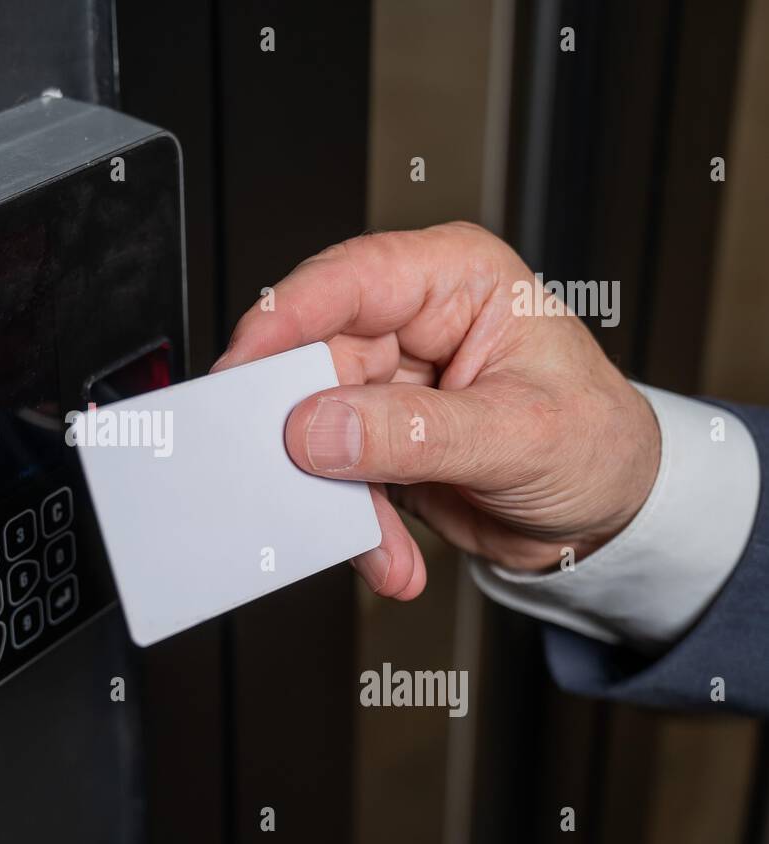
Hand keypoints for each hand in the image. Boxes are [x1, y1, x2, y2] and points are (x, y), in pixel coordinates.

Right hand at [211, 222, 660, 600]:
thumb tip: (319, 429)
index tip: (241, 372)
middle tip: (289, 477)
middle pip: (313, 361)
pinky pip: (332, 479)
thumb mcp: (520, 436)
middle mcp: (409, 323)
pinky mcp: (373, 441)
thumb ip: (414, 432)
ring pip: (315, 430)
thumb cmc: (598, 444)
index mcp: (451, 281)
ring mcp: (386, 385)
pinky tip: (390, 555)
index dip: (283, 322)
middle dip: (305, 434)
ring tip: (376, 540)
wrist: (611, 514)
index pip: (347, 283)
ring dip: (337, 497)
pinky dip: (355, 525)